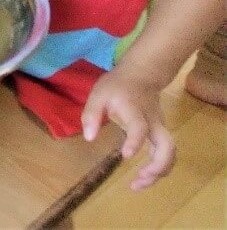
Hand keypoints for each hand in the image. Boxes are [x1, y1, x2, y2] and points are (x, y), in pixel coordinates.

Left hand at [82, 68, 176, 190]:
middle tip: (139, 179)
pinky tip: (145, 178)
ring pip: (170, 152)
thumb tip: (89, 138)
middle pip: (166, 145)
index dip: (135, 141)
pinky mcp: (161, 133)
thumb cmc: (117, 85)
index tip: (125, 156)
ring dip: (159, 171)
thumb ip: (91, 114)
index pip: (140, 127)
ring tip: (139, 185)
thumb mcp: (98, 94)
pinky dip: (160, 168)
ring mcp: (160, 128)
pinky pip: (167, 153)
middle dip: (157, 166)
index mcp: (135, 110)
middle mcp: (153, 121)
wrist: (142, 75)